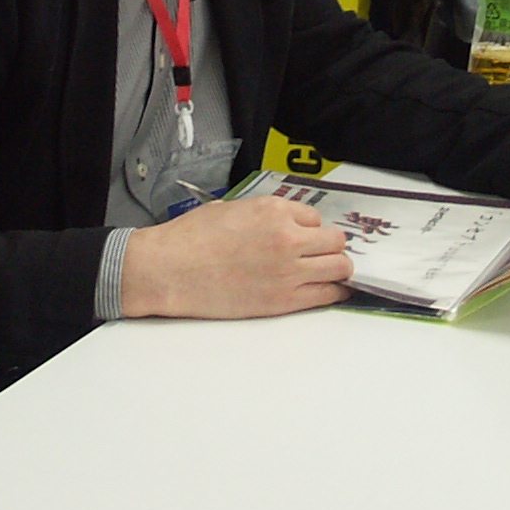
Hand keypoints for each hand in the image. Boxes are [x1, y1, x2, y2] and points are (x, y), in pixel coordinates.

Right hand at [119, 194, 352, 317]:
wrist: (169, 270)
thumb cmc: (190, 239)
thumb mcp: (231, 209)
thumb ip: (265, 215)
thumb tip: (283, 224)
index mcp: (273, 211)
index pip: (315, 217)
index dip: (310, 228)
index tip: (305, 237)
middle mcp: (287, 238)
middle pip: (336, 241)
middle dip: (331, 247)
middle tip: (323, 255)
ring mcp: (288, 270)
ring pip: (340, 267)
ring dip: (337, 269)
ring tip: (330, 273)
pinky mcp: (283, 300)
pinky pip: (326, 295)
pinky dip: (334, 292)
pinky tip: (331, 291)